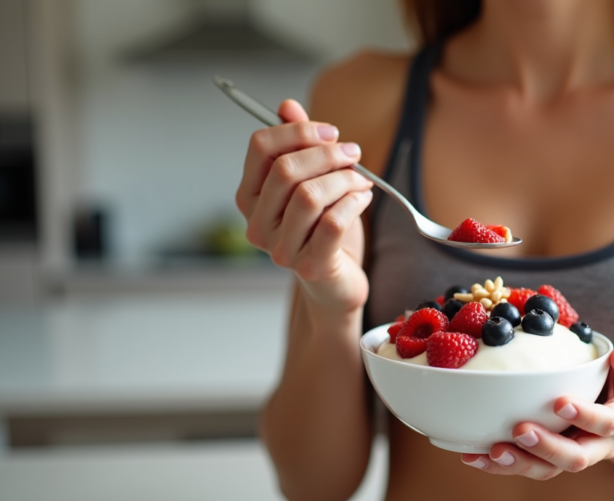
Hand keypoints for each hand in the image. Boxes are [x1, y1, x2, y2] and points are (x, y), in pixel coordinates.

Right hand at [238, 100, 373, 312]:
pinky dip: (354, 203)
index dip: (298, 131)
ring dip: (345, 180)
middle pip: (285, 169)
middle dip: (327, 154)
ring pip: (310, 195)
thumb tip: (287, 105)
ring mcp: (280, 248)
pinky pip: (333, 222)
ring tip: (361, 181)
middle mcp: (256, 223)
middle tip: (354, 153)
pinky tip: (363, 199)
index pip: (260, 147)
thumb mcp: (312, 181)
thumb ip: (298, 144)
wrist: (337, 281)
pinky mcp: (310, 266)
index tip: (331, 132)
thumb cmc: (323, 228)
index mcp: (249, 196)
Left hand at [461, 343, 613, 479]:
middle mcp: (598, 446)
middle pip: (575, 458)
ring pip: (547, 469)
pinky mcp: (547, 457)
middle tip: (520, 430)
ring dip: (518, 463)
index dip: (586, 416)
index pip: (607, 424)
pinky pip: (526, 465)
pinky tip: (473, 456)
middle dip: (547, 447)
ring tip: (491, 452)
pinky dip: (498, 464)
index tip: (561, 402)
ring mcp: (571, 454)